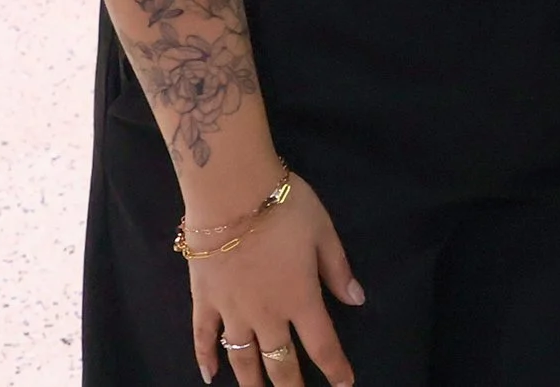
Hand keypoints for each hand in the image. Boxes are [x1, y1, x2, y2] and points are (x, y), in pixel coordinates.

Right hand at [190, 178, 364, 386]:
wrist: (231, 192)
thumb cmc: (283, 208)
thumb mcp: (324, 232)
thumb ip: (338, 269)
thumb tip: (357, 300)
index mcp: (300, 299)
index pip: (322, 345)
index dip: (335, 368)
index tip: (343, 384)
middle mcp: (266, 314)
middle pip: (280, 362)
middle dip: (291, 385)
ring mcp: (231, 311)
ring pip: (242, 358)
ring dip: (251, 382)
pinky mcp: (203, 300)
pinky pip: (203, 337)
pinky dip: (205, 359)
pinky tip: (209, 377)